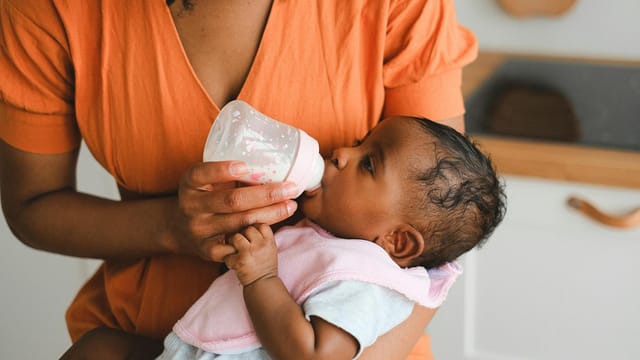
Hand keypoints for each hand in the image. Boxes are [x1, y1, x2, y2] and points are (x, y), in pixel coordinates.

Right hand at [166, 160, 297, 261]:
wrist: (181, 229)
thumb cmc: (206, 195)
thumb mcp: (208, 180)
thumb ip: (229, 174)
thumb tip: (273, 162)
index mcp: (189, 183)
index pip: (201, 174)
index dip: (222, 170)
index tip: (246, 166)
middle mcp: (191, 206)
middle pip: (232, 201)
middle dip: (265, 194)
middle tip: (290, 188)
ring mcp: (199, 230)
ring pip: (241, 222)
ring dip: (271, 214)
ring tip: (291, 205)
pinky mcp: (207, 250)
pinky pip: (239, 244)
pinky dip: (257, 235)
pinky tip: (273, 228)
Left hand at [224, 224, 277, 285]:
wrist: (262, 284)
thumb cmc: (264, 264)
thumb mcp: (270, 247)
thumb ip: (262, 233)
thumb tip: (247, 215)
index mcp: (269, 241)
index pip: (260, 224)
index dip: (254, 228)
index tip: (253, 237)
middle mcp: (261, 245)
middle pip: (248, 228)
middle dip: (243, 234)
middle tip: (243, 245)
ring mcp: (250, 252)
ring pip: (236, 236)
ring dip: (233, 243)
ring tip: (237, 252)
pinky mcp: (239, 261)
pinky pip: (227, 252)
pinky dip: (228, 258)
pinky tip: (234, 263)